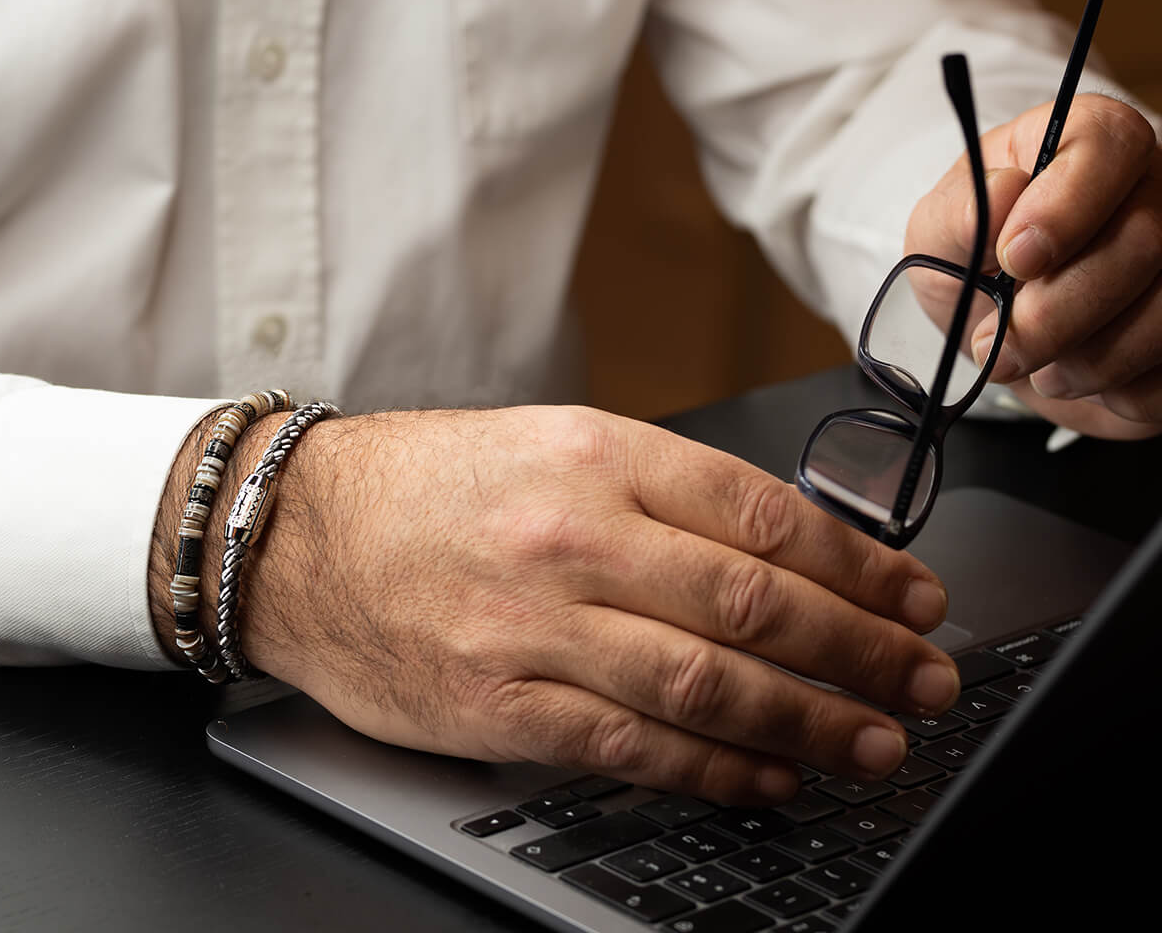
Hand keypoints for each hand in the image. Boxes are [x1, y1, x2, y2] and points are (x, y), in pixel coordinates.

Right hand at [155, 406, 958, 805]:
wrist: (299, 531)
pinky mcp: (497, 705)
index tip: (913, 596)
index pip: (762, 512)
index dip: (857, 563)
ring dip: (808, 722)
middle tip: (923, 679)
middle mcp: (573, 536)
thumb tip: (782, 549)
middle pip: (753, 603)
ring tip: (875, 740)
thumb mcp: (552, 443)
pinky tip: (770, 779)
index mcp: (597, 454)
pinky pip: (630, 749)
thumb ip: (663, 493)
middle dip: (859, 650)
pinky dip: (715, 771)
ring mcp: (534, 626)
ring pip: (705, 684)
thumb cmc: (432, 482)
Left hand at [906, 93, 1161, 437]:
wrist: (992, 331)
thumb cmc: (970, 264)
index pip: (1108, 145)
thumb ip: (958, 213)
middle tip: (997, 344)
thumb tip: (1001, 193)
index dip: (1063, 208)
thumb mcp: (937, 234)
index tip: (1013, 260)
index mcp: (1089, 144)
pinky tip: (1077, 374)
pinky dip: (1117, 392)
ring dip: (1089, 359)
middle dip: (1058, 311)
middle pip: (1146, 241)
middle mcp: (1153, 191)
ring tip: (1034, 366)